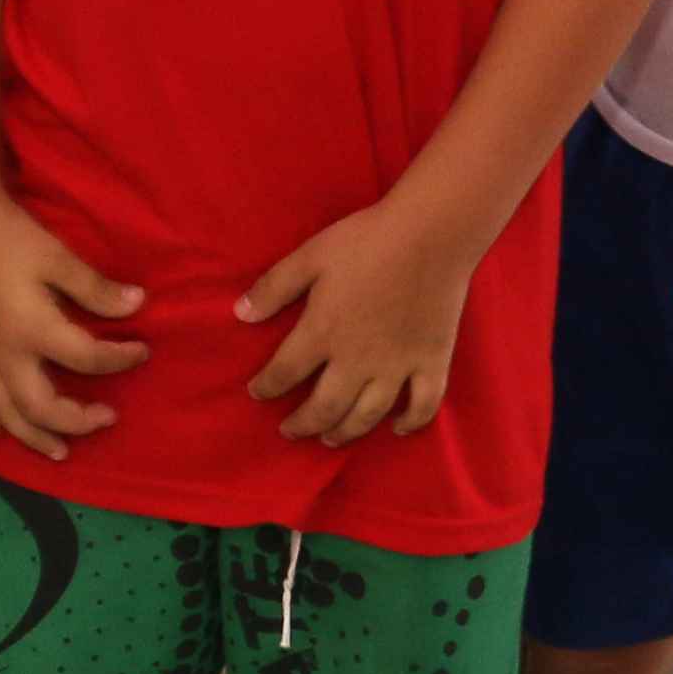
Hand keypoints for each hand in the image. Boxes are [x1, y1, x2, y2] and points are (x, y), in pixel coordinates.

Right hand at [0, 196, 142, 458]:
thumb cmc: (9, 236)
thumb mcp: (58, 257)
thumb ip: (95, 289)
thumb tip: (138, 305)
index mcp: (33, 330)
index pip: (87, 358)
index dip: (120, 359)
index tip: (143, 351)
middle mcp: (5, 353)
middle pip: (41, 406)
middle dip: (76, 421)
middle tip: (107, 418)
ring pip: (5, 412)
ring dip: (33, 436)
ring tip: (59, 452)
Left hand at [236, 193, 477, 445]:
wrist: (431, 234)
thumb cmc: (366, 240)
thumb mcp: (309, 256)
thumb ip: (273, 288)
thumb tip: (240, 314)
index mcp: (322, 332)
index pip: (284, 373)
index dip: (266, 387)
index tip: (256, 393)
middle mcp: (357, 360)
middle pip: (324, 407)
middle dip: (302, 424)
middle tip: (290, 431)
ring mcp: (398, 366)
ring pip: (367, 415)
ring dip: (345, 432)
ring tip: (330, 439)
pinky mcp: (432, 361)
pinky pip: (423, 405)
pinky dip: (410, 423)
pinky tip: (397, 429)